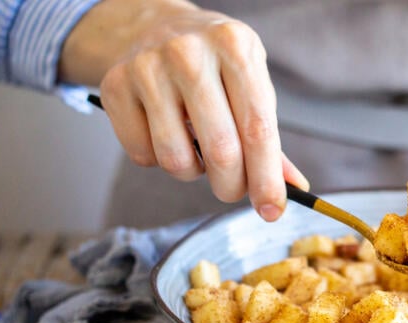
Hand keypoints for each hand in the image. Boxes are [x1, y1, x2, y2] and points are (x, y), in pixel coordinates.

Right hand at [59, 0, 307, 220]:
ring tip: (197, 150)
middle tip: (233, 189)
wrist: (158, 26)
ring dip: (193, 172)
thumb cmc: (217, 65)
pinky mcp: (114, 85)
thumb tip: (293, 190)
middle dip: (232, 186)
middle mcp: (189, 52)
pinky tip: (166, 133)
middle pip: (221, 150)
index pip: (257, 129)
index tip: (272, 211)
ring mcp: (147, 67)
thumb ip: (269, 139)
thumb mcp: (252, 85)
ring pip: (176, 159)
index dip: (266, 178)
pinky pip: (142, 154)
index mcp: (235, 47)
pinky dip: (158, 160)